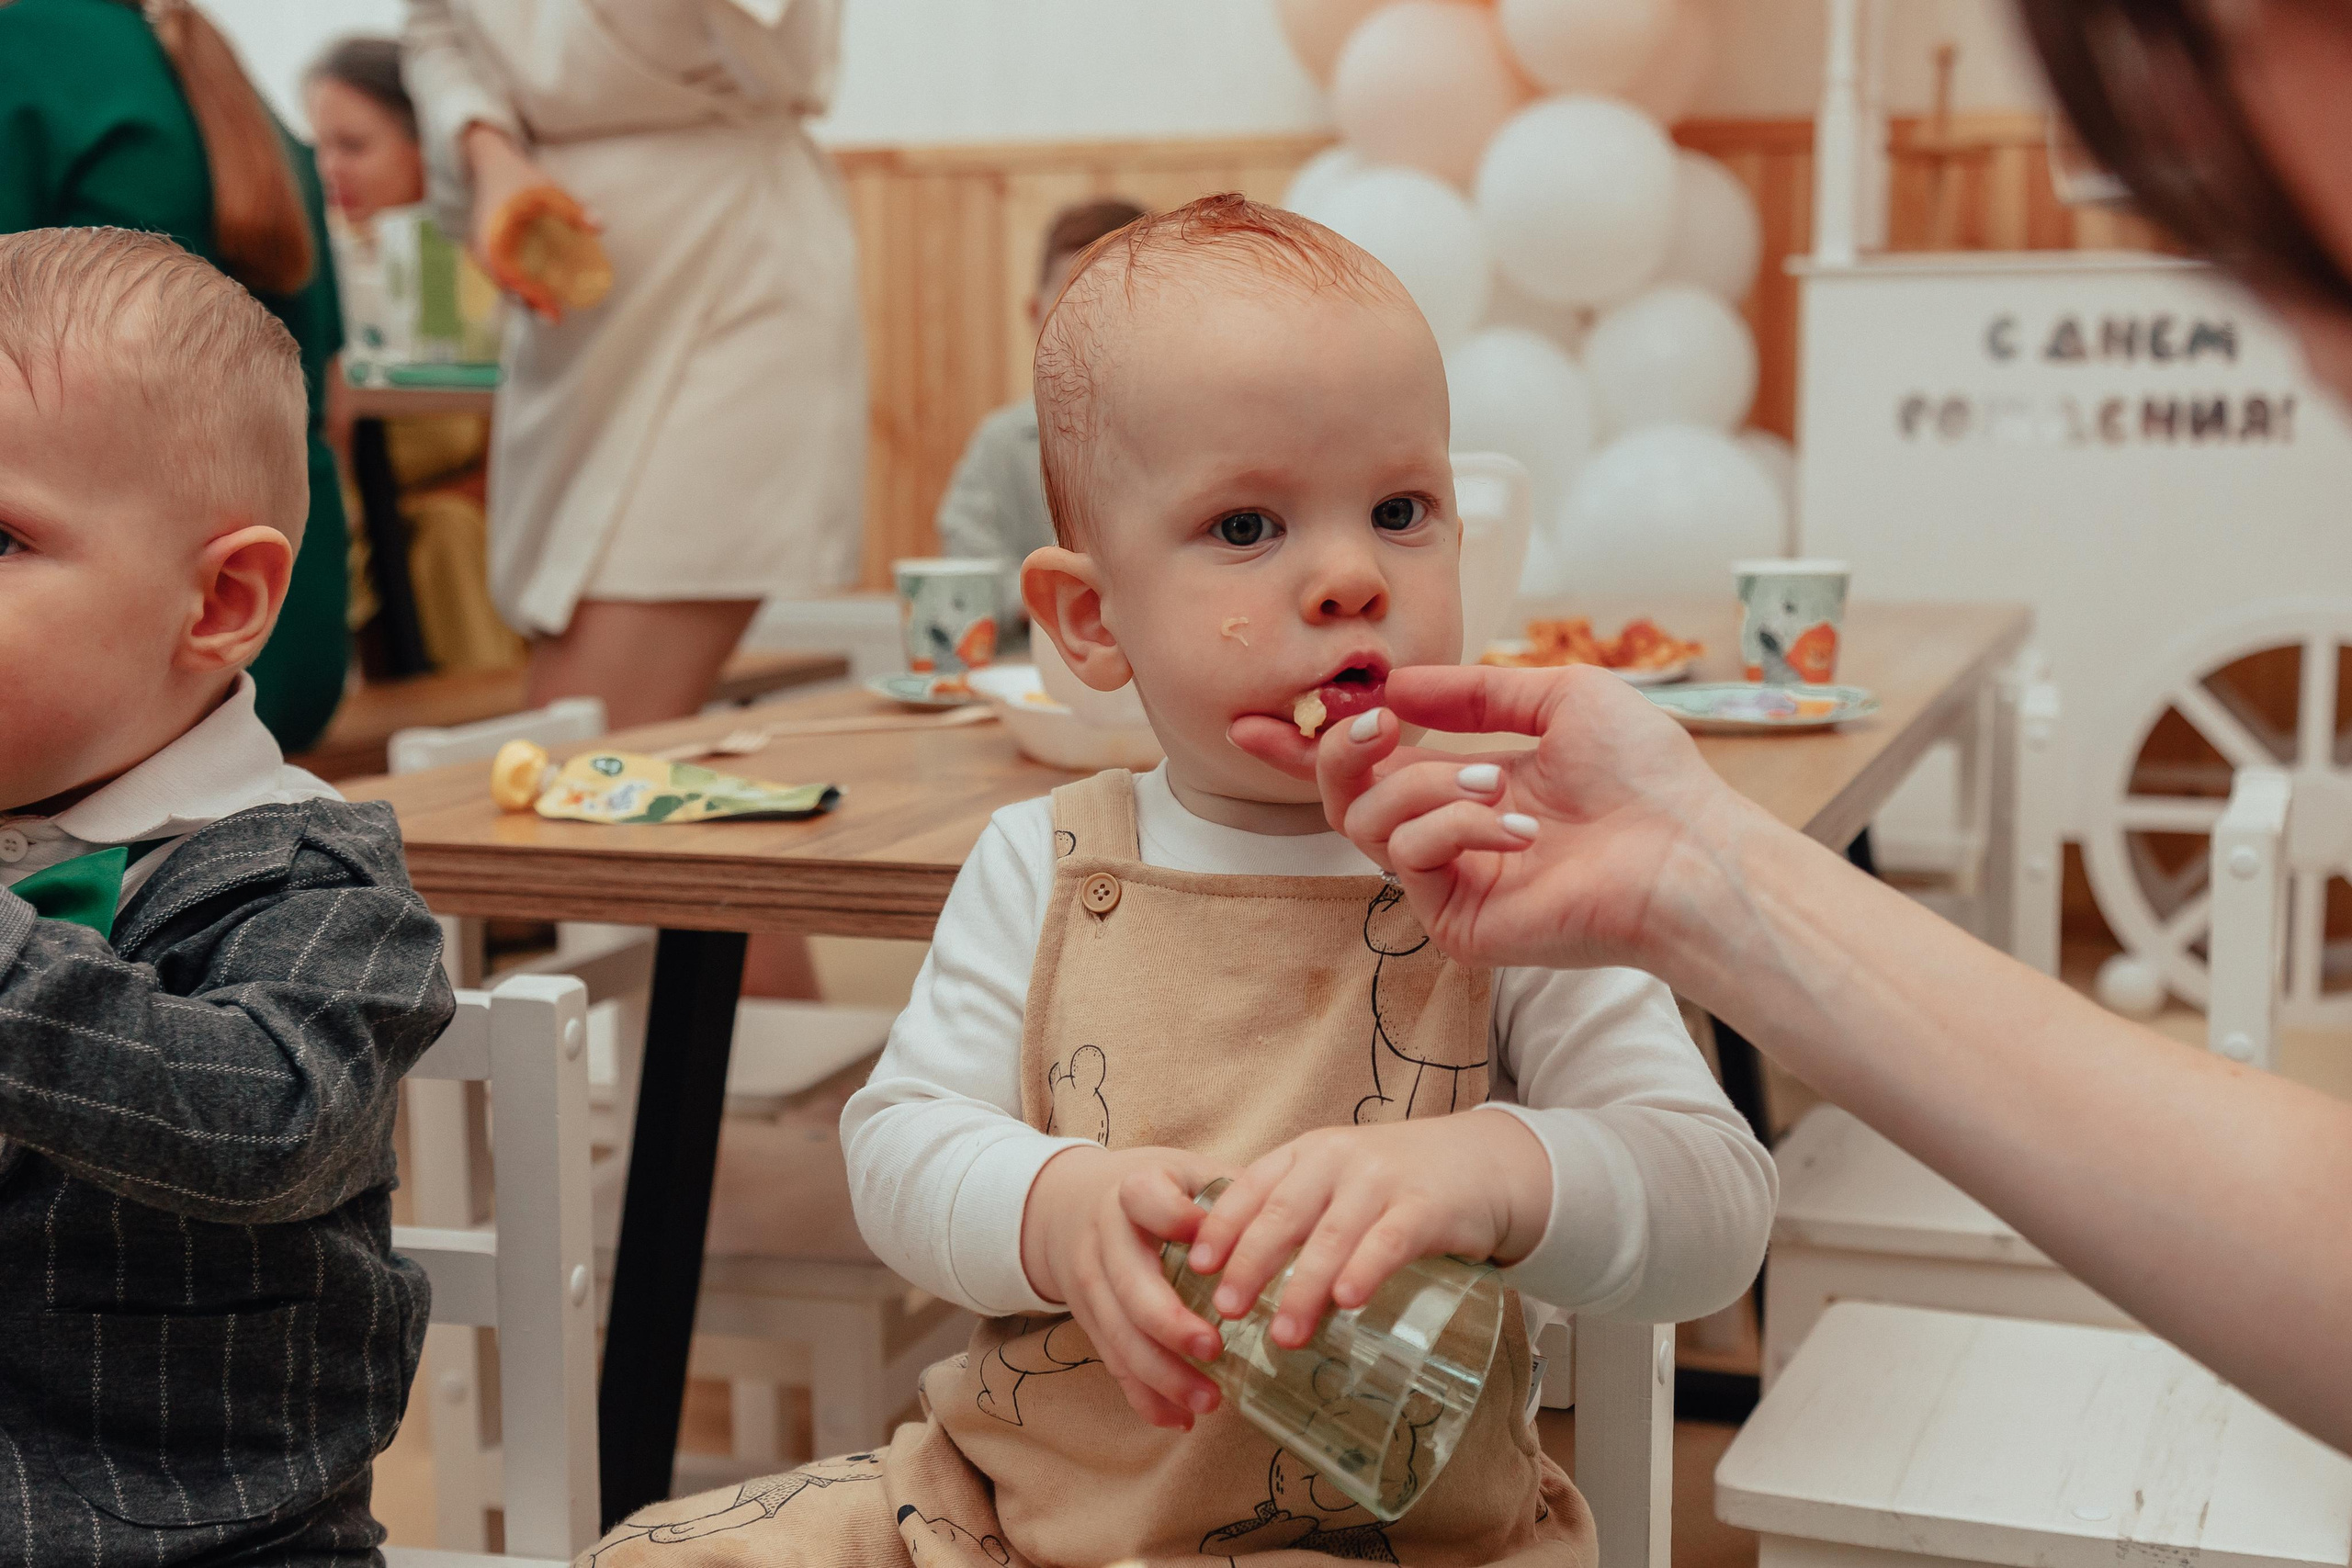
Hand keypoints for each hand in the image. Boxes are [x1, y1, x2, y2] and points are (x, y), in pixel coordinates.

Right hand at [461, 122, 596, 320]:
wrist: (490, 162)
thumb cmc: (521, 177)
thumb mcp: (549, 189)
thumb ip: (574, 209)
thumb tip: (601, 226)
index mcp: (492, 231)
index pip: (508, 272)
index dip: (530, 294)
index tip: (552, 312)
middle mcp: (480, 243)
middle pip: (502, 282)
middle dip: (527, 300)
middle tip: (554, 318)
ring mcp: (478, 247)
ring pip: (499, 279)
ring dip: (522, 294)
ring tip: (548, 311)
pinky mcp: (482, 248)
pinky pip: (497, 271)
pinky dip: (515, 283)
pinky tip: (536, 294)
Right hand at [1020, 1144, 1236, 1429]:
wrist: (1068, 1204)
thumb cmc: (1154, 1189)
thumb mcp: (1187, 1171)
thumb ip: (1234, 1194)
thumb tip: (1304, 1231)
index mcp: (1134, 1189)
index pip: (1145, 1199)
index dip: (1173, 1218)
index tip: (1207, 1245)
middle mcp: (1105, 1237)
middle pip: (1130, 1285)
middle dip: (1170, 1324)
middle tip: (1215, 1349)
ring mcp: (1091, 1282)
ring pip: (1119, 1336)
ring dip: (1163, 1375)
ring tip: (1210, 1402)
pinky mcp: (1088, 1321)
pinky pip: (1113, 1364)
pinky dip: (1145, 1398)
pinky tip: (1180, 1420)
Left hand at [1182, 1114, 1551, 1348]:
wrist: (1483, 1161)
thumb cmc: (1397, 1183)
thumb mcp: (1339, 1181)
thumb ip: (1299, 1216)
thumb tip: (1242, 1285)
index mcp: (1307, 1154)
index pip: (1251, 1186)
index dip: (1220, 1227)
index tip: (1195, 1268)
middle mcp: (1337, 1160)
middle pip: (1283, 1213)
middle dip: (1250, 1264)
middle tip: (1227, 1311)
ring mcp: (1382, 1180)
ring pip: (1331, 1234)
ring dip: (1304, 1287)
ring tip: (1284, 1335)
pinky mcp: (1427, 1206)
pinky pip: (1389, 1239)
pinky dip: (1365, 1269)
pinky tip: (1347, 1301)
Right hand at [1293, 664, 1758, 975]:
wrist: (1685, 848)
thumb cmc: (1645, 776)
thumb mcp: (1559, 697)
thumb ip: (1470, 691)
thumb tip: (1392, 686)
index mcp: (1469, 785)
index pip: (1368, 769)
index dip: (1305, 747)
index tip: (1252, 723)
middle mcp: (1449, 835)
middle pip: (1341, 796)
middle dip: (1344, 749)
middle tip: (1379, 723)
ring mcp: (1448, 882)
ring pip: (1366, 821)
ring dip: (1423, 784)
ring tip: (1497, 783)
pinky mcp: (1451, 921)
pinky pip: (1405, 856)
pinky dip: (1453, 823)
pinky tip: (1515, 826)